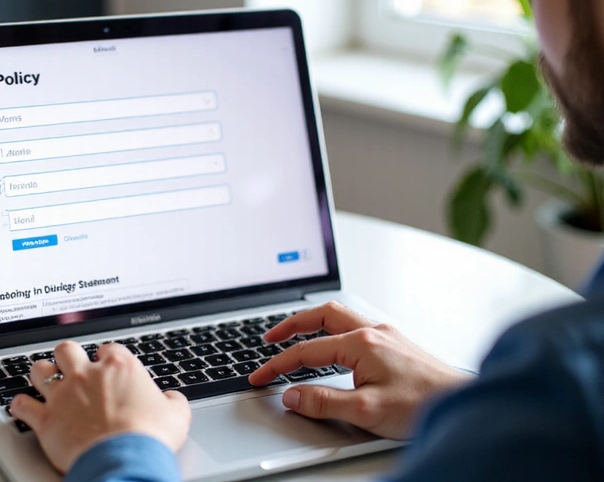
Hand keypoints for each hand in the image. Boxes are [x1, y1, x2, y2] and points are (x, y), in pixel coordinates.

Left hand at [11, 341, 190, 473]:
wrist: (124, 459)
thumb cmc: (150, 436)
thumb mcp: (176, 416)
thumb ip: (173, 402)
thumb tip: (172, 401)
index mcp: (120, 367)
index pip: (108, 348)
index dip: (107, 357)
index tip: (109, 367)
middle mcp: (87, 375)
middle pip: (67, 349)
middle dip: (68, 356)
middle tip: (72, 368)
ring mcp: (63, 395)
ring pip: (39, 370)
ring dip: (41, 374)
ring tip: (46, 381)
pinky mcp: (46, 419)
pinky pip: (21, 405)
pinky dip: (20, 405)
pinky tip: (23, 407)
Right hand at [248, 302, 471, 438]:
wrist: (464, 405)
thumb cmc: (424, 405)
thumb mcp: (367, 410)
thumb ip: (323, 402)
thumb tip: (292, 395)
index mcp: (362, 343)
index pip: (306, 351)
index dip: (278, 365)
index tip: (260, 377)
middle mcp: (374, 332)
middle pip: (321, 315)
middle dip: (291, 324)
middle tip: (270, 337)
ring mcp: (386, 335)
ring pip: (339, 316)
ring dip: (312, 322)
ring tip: (294, 334)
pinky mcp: (395, 344)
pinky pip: (355, 326)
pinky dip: (333, 330)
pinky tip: (333, 343)